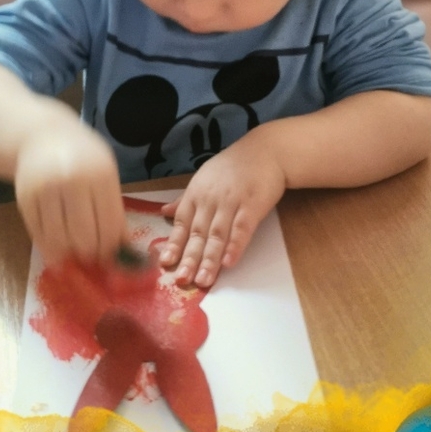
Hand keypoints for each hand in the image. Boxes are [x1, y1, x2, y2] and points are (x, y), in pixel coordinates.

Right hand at [14, 121, 126, 266]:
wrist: (41, 137)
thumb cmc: (81, 158)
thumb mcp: (105, 173)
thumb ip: (113, 207)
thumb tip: (123, 248)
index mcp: (100, 175)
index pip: (110, 224)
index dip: (112, 248)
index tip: (112, 259)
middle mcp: (72, 181)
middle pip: (84, 235)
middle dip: (91, 255)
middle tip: (93, 259)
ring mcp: (46, 189)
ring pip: (60, 239)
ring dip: (68, 255)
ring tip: (75, 257)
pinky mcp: (25, 198)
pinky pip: (38, 234)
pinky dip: (48, 248)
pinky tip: (56, 251)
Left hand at [157, 135, 286, 287]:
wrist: (266, 150)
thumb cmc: (233, 166)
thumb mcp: (204, 179)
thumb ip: (186, 199)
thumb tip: (164, 212)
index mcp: (196, 194)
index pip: (182, 223)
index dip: (174, 244)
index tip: (166, 264)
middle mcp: (211, 199)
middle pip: (198, 233)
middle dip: (189, 258)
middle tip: (182, 280)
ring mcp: (232, 202)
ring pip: (218, 235)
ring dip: (210, 259)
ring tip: (204, 280)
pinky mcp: (252, 205)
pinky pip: (242, 228)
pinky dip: (235, 246)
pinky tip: (228, 262)